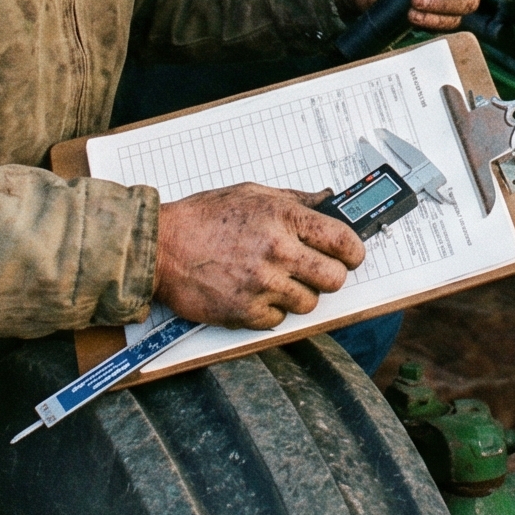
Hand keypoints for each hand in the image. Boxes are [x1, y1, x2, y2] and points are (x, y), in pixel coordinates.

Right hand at [153, 183, 365, 330]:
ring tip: (275, 279)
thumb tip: (328, 202)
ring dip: (298, 294)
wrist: (160, 247)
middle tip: (316, 271)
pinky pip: (279, 320)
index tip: (350, 255)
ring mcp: (262, 285)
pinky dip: (270, 310)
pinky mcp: (245, 312)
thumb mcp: (252, 194)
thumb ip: (295, 201)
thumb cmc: (203, 218)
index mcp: (283, 218)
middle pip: (334, 279)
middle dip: (329, 276)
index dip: (354, 251)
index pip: (343, 241)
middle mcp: (277, 252)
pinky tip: (254, 292)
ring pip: (309, 303)